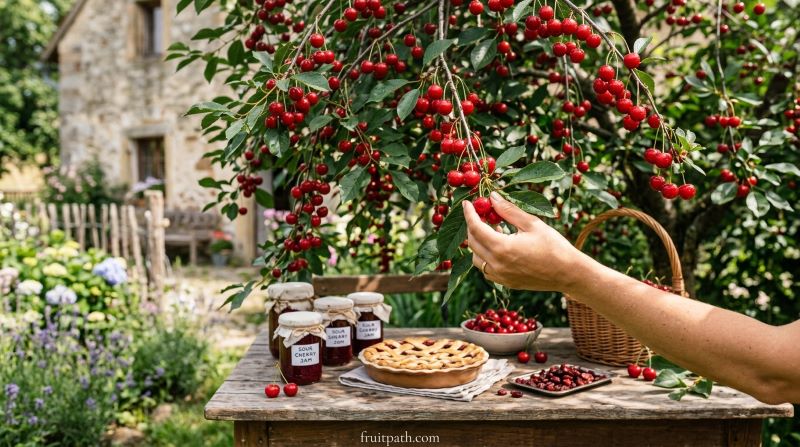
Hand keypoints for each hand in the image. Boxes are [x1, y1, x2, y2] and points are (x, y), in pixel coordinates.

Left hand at [463, 191, 590, 292]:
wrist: (569, 274)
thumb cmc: (554, 246)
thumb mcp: (531, 223)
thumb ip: (508, 210)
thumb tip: (491, 196)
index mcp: (502, 248)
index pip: (475, 228)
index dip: (469, 214)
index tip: (466, 204)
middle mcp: (497, 265)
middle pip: (472, 243)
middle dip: (473, 227)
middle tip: (482, 214)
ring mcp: (500, 277)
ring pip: (476, 258)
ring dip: (478, 242)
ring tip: (493, 229)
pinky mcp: (506, 283)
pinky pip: (486, 269)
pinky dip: (485, 256)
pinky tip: (498, 246)